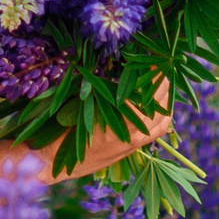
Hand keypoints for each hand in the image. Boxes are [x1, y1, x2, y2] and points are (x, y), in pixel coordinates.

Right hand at [40, 73, 175, 181]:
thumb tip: (124, 66)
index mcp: (123, 119)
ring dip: (164, 101)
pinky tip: (153, 105)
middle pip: (161, 105)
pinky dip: (160, 116)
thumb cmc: (64, 125)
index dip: (155, 74)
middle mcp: (134, 133)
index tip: (155, 59)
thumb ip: (107, 86)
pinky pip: (156, 131)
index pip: (150, 92)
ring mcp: (135, 143)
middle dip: (163, 85)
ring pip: (163, 121)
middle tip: (158, 68)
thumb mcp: (84, 100)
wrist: (54, 159)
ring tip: (158, 85)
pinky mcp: (132, 149)